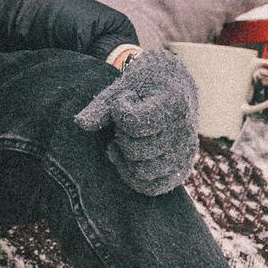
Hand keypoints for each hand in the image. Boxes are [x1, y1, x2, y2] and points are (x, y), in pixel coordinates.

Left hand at [72, 48, 198, 194]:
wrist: (176, 82)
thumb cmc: (146, 81)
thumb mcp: (123, 84)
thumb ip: (102, 106)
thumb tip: (81, 124)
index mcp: (172, 104)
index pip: (132, 123)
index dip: (119, 111)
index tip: (125, 99)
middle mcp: (184, 132)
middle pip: (135, 150)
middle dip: (121, 136)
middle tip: (126, 122)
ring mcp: (186, 152)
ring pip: (142, 172)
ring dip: (125, 157)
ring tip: (126, 139)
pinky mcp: (183, 168)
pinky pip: (153, 187)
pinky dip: (134, 176)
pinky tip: (128, 157)